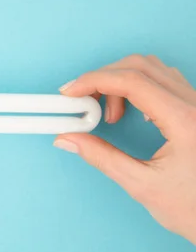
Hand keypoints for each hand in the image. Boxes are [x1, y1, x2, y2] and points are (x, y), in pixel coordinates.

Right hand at [54, 55, 195, 244]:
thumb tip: (68, 139)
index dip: (94, 81)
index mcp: (184, 121)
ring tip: (108, 114)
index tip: (70, 93)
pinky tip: (132, 112)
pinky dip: (138, 86)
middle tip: (82, 101)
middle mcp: (195, 105)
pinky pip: (164, 80)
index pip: (131, 81)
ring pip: (152, 69)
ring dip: (121, 81)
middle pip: (140, 66)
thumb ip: (101, 157)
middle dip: (103, 78)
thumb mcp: (142, 185)